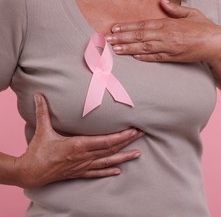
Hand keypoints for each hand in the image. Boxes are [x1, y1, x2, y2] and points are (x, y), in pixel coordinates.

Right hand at [14, 94, 143, 188]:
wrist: (30, 173)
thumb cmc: (37, 151)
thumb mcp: (42, 130)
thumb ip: (43, 112)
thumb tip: (39, 95)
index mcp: (78, 145)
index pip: (106, 141)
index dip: (121, 136)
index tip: (133, 130)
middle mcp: (84, 156)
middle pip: (111, 149)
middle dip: (128, 141)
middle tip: (142, 134)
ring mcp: (83, 166)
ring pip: (108, 161)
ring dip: (124, 157)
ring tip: (138, 154)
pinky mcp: (79, 173)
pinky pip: (97, 172)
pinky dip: (108, 171)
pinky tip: (118, 171)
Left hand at [106, 0, 220, 64]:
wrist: (216, 44)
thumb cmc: (204, 28)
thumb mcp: (191, 13)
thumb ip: (175, 9)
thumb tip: (162, 1)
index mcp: (169, 24)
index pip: (143, 25)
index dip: (128, 27)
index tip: (115, 28)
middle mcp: (167, 36)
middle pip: (140, 37)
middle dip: (122, 38)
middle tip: (107, 40)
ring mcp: (170, 48)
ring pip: (145, 48)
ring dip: (128, 49)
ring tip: (115, 49)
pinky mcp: (174, 58)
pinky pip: (156, 58)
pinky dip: (144, 58)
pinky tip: (133, 57)